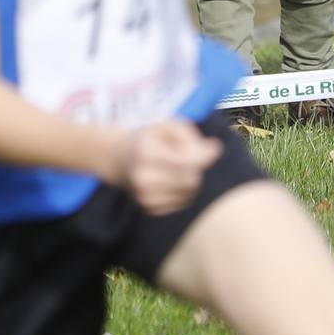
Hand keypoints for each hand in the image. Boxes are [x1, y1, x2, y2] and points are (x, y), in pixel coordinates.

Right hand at [107, 119, 221, 215]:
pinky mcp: (150, 209)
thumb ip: (191, 136)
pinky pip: (182, 204)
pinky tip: (175, 181)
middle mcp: (143, 178)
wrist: (119, 158)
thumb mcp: (168, 126)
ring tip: (182, 169)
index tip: (211, 148)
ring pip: (189, 195)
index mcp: (146, 153)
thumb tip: (214, 150)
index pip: (186, 163)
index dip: (203, 156)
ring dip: (193, 182)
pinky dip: (185, 193)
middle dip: (198, 169)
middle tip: (194, 159)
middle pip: (190, 182)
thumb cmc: (150, 138)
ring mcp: (145, 197)